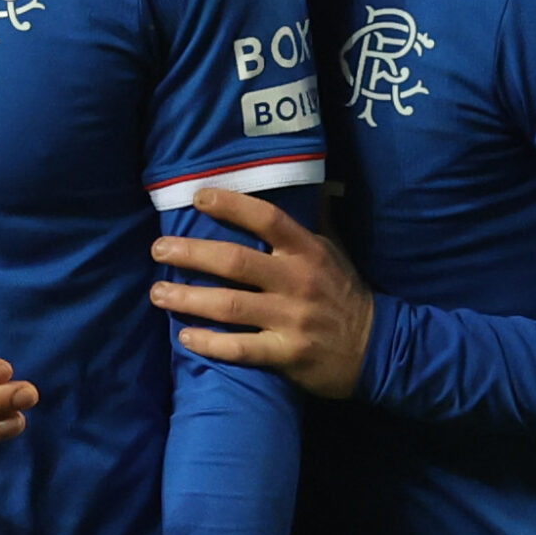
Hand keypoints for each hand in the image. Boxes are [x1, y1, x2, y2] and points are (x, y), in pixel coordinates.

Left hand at [149, 187, 374, 398]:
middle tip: (159, 250)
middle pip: (235, 262)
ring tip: (157, 294)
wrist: (378, 348)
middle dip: (191, 254)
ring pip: (230, 306)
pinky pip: (241, 349)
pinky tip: (185, 337)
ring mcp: (291, 319)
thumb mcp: (334, 251)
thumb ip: (313, 219)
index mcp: (308, 251)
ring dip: (188, 299)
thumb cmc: (344, 294)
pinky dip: (211, 343)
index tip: (198, 197)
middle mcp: (298, 281)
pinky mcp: (287, 354)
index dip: (232, 205)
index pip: (267, 219)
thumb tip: (307, 180)